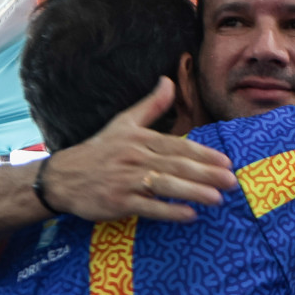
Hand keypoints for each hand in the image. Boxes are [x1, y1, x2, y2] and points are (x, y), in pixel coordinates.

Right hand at [35, 78, 235, 223]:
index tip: (226, 162)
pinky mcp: (119, 202)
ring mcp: (126, 181)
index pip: (178, 146)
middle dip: (206, 174)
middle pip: (177, 166)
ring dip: (193, 192)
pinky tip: (190, 215)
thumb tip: (168, 80)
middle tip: (231, 182)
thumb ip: (150, 105)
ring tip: (217, 199)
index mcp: (140, 139)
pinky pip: (149, 207)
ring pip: (166, 186)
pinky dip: (169, 211)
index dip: (203, 154)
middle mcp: (135, 158)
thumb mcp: (123, 123)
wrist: (63, 177)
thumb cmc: (98, 151)